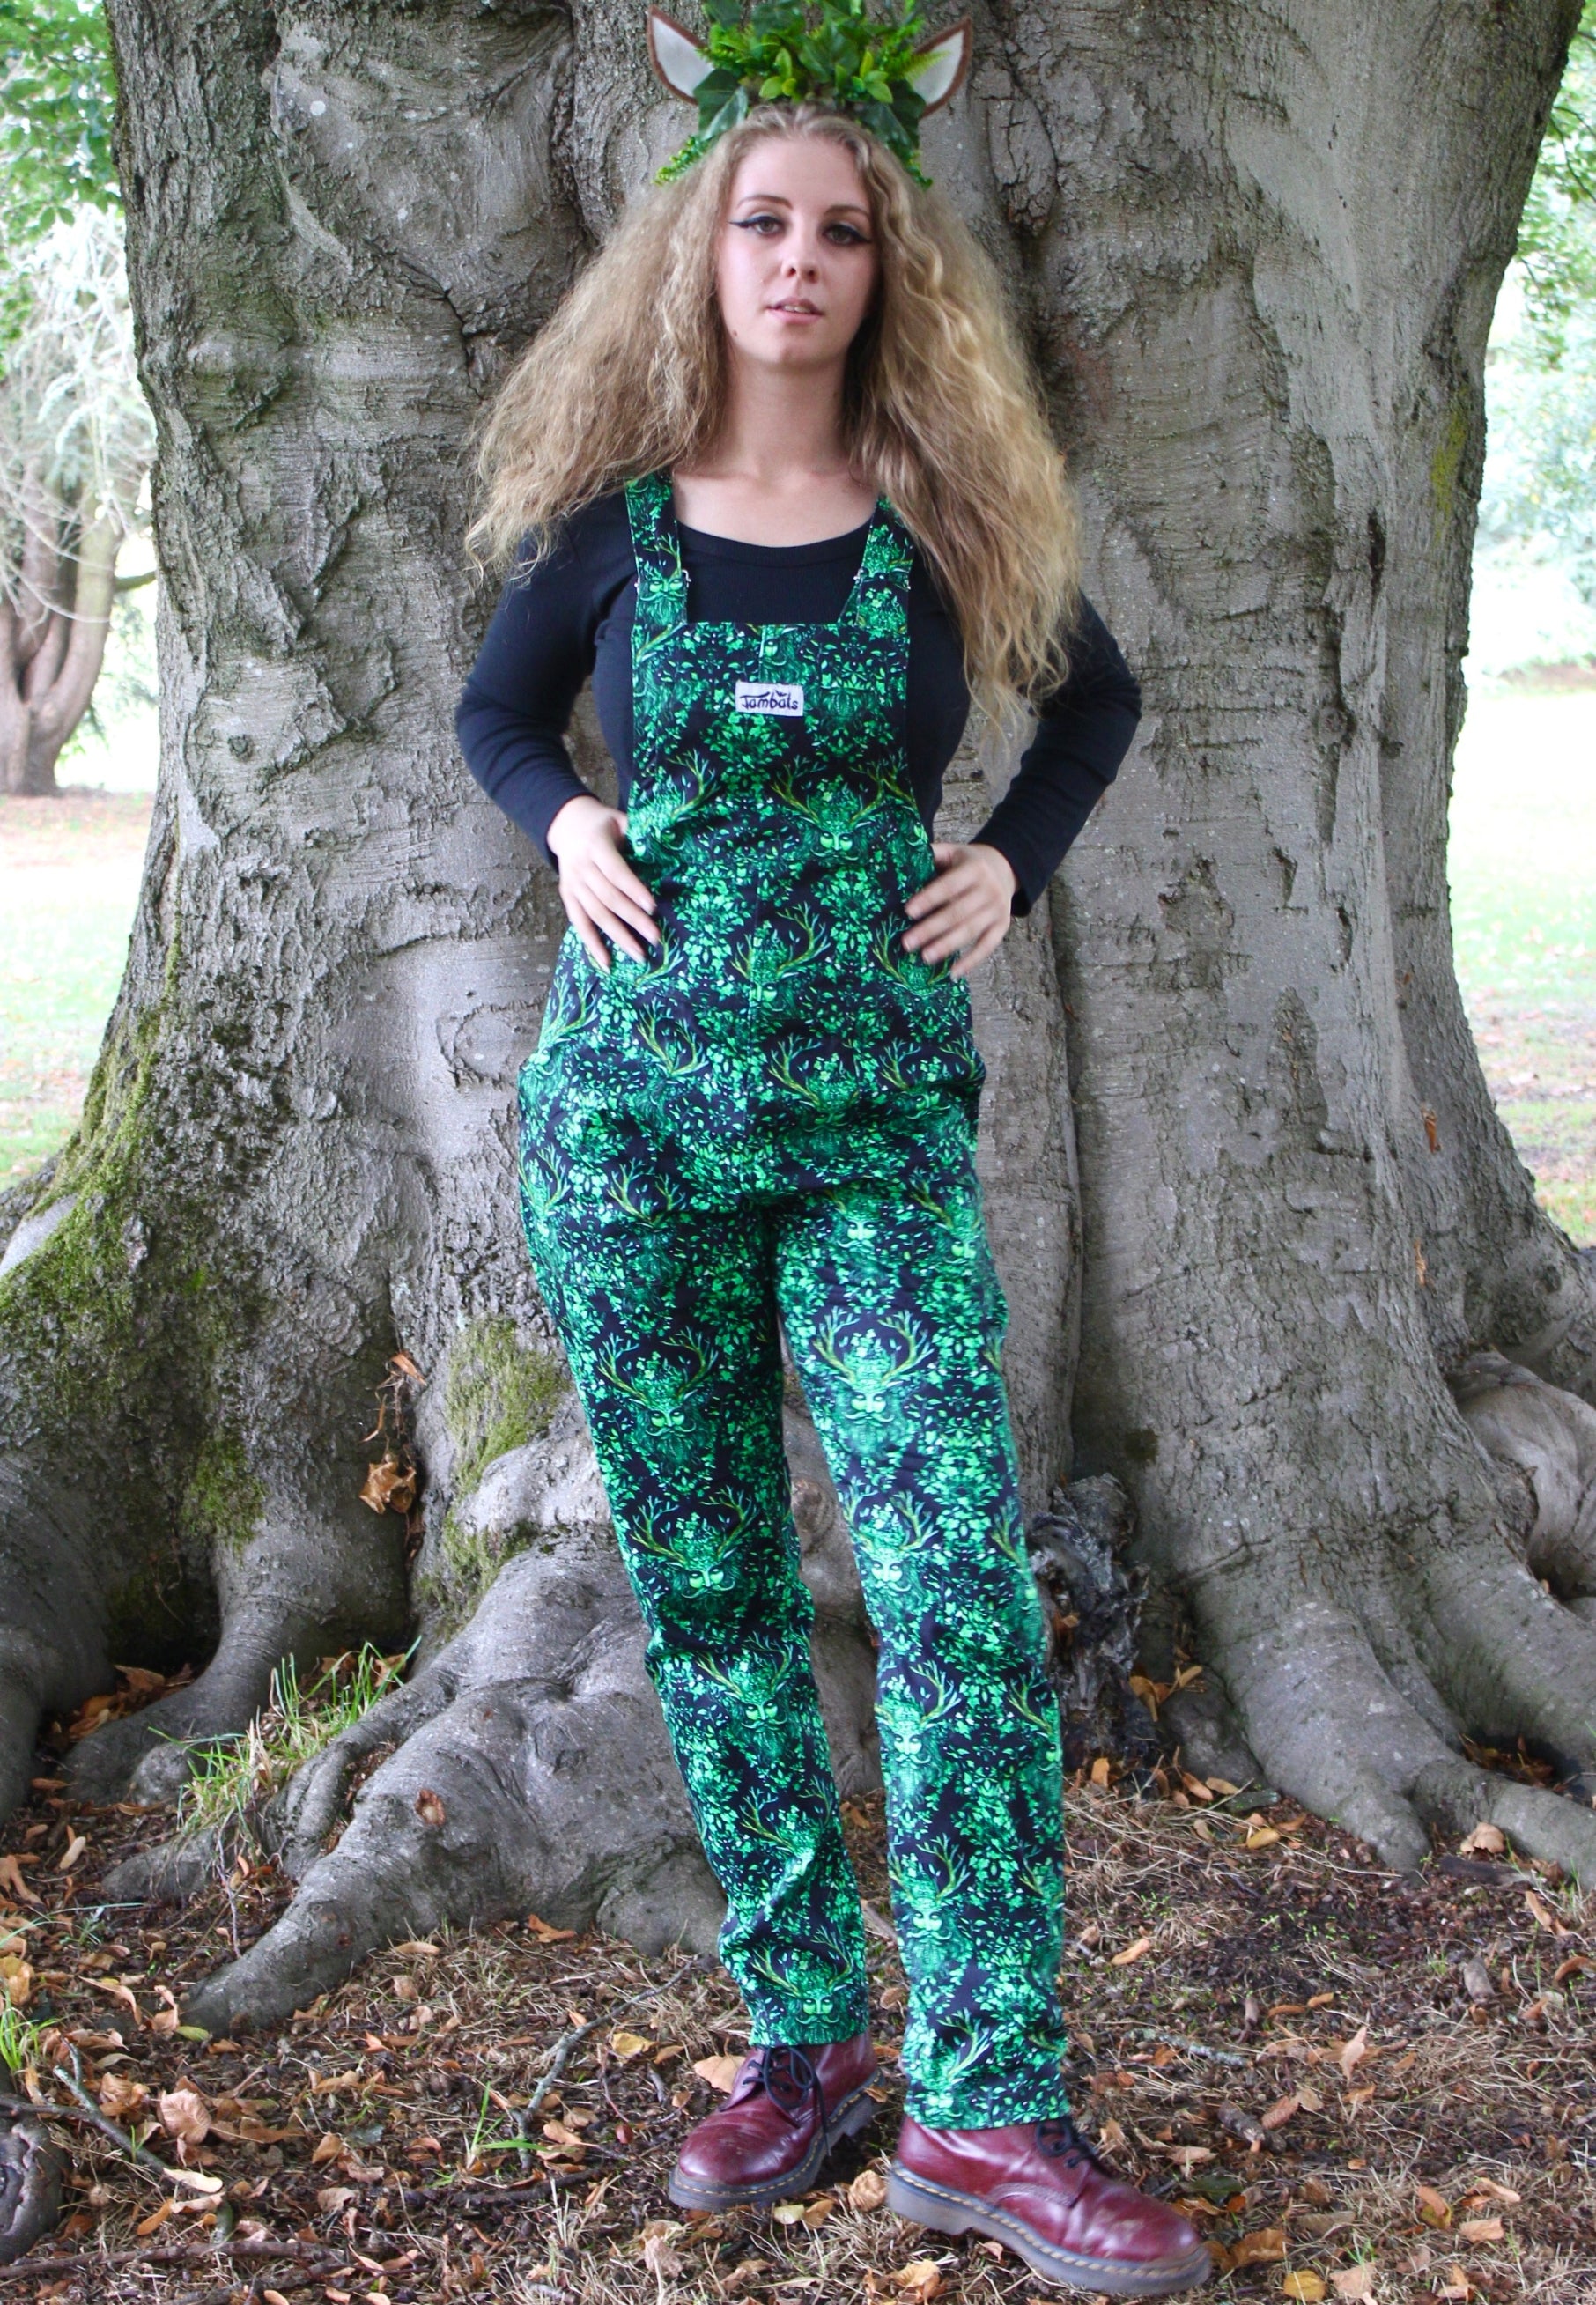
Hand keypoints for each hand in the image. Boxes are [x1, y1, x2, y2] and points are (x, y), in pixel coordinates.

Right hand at [547, 794, 659, 972]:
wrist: (566, 823)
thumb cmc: (603, 824)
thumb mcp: (620, 820)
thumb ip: (638, 834)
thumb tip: (669, 849)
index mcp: (596, 846)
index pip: (616, 872)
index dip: (634, 890)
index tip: (653, 908)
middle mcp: (581, 867)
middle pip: (609, 898)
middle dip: (633, 920)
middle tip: (656, 938)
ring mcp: (572, 885)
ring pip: (596, 915)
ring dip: (618, 937)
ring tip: (639, 955)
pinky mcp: (568, 897)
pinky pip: (579, 924)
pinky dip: (592, 944)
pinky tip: (607, 963)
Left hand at [902, 841, 1018, 977]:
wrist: (1005, 868)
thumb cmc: (967, 863)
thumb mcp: (953, 851)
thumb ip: (932, 854)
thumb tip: (901, 858)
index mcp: (974, 869)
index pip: (949, 885)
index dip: (929, 899)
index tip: (908, 912)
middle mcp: (989, 889)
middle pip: (957, 912)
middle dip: (931, 929)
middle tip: (907, 943)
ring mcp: (997, 910)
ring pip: (970, 931)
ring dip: (946, 946)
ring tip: (924, 957)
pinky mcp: (1002, 926)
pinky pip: (987, 947)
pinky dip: (971, 962)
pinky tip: (952, 973)